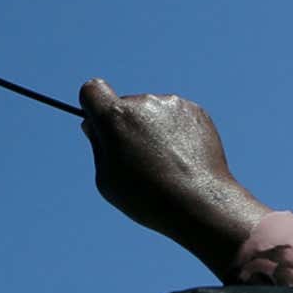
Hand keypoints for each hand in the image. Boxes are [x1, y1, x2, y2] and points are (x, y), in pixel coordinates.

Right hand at [79, 79, 271, 276]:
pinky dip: (174, 131)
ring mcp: (172, 104)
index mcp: (115, 117)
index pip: (92, 90)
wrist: (200, 202)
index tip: (99, 122)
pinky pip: (175, 116)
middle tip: (138, 157)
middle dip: (125, 124)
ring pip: (151, 111)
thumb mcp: (106, 177)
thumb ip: (98, 145)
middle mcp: (143, 103)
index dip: (92, 105)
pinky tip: (181, 157)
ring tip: (165, 162)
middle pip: (124, 105)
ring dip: (152, 128)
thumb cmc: (147, 197)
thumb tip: (95, 125)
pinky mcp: (195, 110)